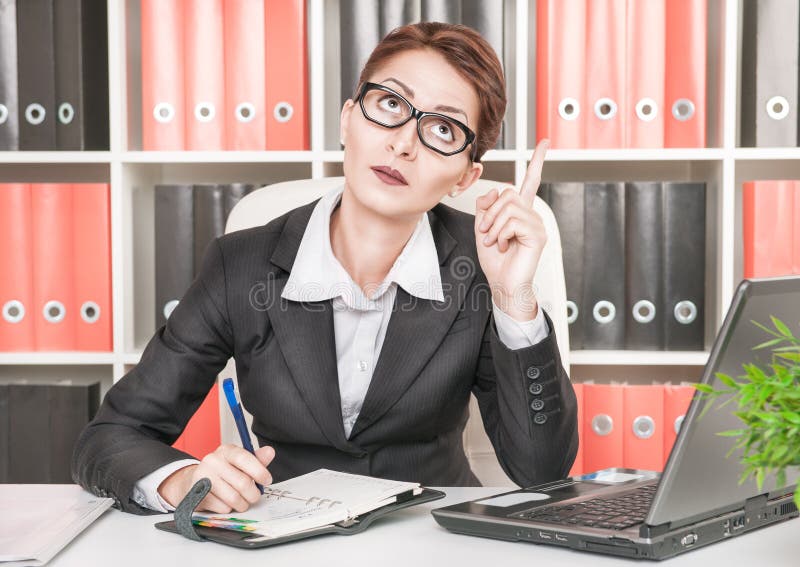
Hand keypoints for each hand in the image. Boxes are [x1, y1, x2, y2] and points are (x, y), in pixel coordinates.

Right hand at [158, 444, 274, 512]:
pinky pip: (223, 508)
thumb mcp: (239, 462)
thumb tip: (270, 452)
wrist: (193, 482)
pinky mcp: (197, 495)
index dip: (259, 471)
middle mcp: (213, 461)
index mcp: (226, 451)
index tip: (267, 480)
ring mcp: (203, 478)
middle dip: (253, 494)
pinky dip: (229, 509)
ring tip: (242, 501)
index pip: (245, 458)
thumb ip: (256, 459)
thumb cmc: (222, 472)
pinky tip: (225, 503)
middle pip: (242, 483)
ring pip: (234, 498)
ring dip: (242, 504)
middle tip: (254, 496)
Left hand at [474, 139, 549, 320]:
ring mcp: (537, 224)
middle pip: (508, 193)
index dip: (537, 161)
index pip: (531, 181)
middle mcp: (532, 214)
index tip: (545, 142)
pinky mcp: (538, 234)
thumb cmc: (495, 259)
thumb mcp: (484, 227)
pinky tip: (505, 246)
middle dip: (490, 213)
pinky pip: (513, 221)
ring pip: (508, 207)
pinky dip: (501, 234)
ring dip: (494, 226)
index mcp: (520, 211)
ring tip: (496, 242)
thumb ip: (486, 206)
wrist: (502, 283)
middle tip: (487, 233)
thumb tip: (495, 192)